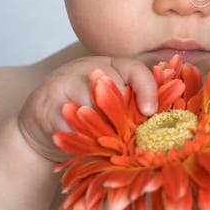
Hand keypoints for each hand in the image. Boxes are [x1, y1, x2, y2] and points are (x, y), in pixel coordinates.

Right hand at [17, 57, 158, 162]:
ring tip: (99, 141)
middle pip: (110, 86)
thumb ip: (135, 103)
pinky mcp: (43, 105)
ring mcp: (62, 83)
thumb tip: (167, 115)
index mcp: (110, 65)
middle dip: (119, 115)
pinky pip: (65, 123)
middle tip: (122, 134)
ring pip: (87, 105)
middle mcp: (86, 68)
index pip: (134, 68)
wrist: (43, 125)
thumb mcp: (113, 104)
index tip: (150, 111)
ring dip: (96, 128)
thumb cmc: (89, 116)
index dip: (146, 88)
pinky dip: (74, 137)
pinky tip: (77, 144)